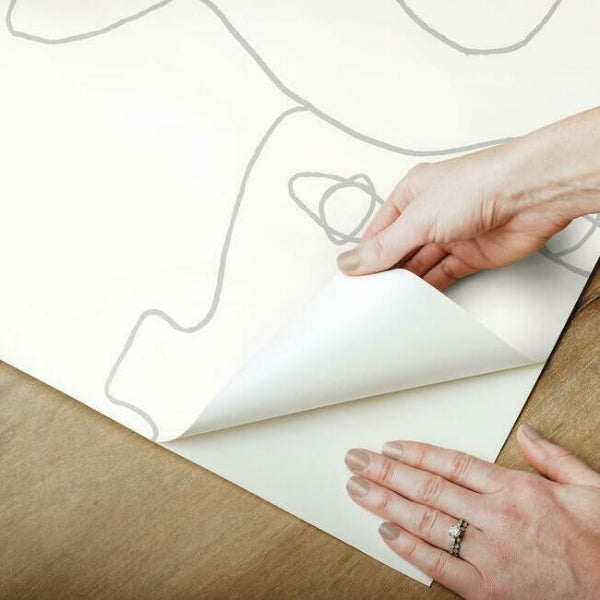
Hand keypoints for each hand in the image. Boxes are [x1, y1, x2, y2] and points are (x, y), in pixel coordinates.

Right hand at [337, 108, 599, 289]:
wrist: (530, 195)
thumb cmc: (478, 186)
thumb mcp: (418, 218)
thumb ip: (385, 246)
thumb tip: (350, 262)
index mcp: (411, 195)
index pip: (379, 232)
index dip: (365, 256)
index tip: (352, 281)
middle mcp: (429, 214)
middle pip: (399, 250)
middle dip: (386, 271)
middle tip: (369, 297)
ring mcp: (450, 235)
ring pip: (421, 265)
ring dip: (408, 282)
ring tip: (389, 303)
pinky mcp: (471, 255)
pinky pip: (444, 275)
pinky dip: (431, 288)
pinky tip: (417, 301)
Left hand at [344, 424, 599, 598]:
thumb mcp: (588, 487)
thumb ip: (551, 456)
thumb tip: (527, 431)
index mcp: (516, 489)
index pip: (452, 463)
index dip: (416, 453)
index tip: (389, 446)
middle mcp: (497, 517)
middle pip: (429, 487)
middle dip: (387, 472)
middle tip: (357, 461)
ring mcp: (490, 553)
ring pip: (426, 521)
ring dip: (386, 503)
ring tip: (358, 489)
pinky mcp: (487, 589)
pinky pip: (440, 565)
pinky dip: (410, 549)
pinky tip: (386, 532)